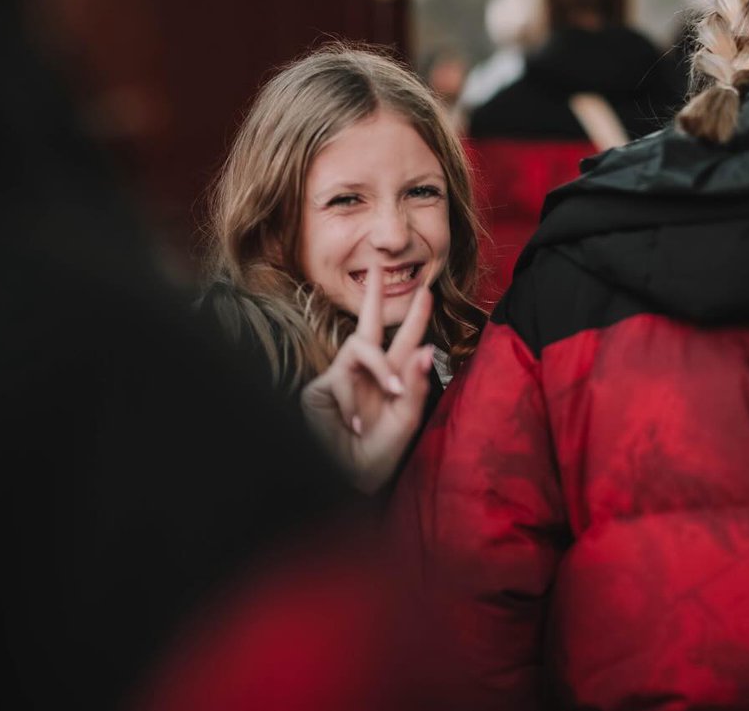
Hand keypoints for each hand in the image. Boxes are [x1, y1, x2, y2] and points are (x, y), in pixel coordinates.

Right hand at [301, 265, 436, 493]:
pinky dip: (352, 400)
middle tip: (378, 266)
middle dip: (373, 295)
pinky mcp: (321, 388)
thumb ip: (416, 386)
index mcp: (391, 380)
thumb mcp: (406, 422)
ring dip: (380, 368)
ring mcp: (342, 377)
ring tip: (390, 395)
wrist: (346, 482)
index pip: (405, 341)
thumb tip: (427, 349)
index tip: (428, 291)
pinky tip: (354, 423)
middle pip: (368, 324)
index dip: (416, 316)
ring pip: (360, 346)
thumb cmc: (377, 458)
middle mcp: (366, 373)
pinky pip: (341, 376)